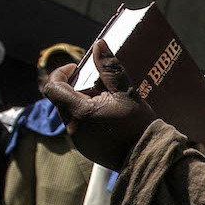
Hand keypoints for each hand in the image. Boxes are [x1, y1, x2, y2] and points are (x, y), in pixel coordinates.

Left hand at [43, 40, 157, 169]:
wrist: (151, 158)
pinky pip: (82, 129)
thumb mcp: (127, 93)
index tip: (75, 69)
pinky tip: (112, 121)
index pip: (53, 87)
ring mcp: (80, 141)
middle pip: (63, 101)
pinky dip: (91, 120)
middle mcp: (74, 128)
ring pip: (73, 115)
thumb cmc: (139, 126)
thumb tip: (99, 46)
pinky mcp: (88, 150)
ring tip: (110, 105)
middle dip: (78, 89)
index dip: (60, 74)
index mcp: (79, 112)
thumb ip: (110, 69)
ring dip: (85, 105)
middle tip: (101, 87)